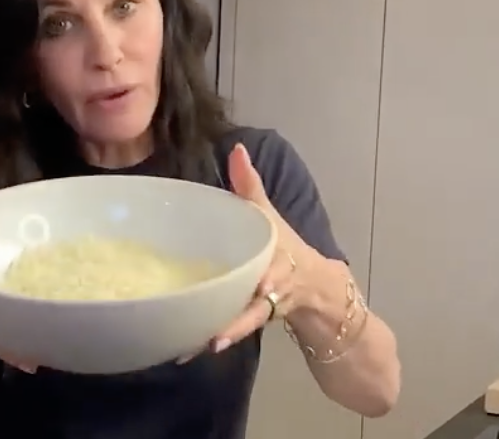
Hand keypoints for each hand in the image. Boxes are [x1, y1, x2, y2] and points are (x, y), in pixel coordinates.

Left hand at [211, 143, 324, 352]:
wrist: (316, 290)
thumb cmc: (284, 248)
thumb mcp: (269, 216)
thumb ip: (250, 185)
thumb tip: (236, 148)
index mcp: (275, 255)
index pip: (272, 264)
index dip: (270, 276)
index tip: (264, 283)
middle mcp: (272, 285)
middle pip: (258, 301)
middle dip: (240, 315)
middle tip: (218, 328)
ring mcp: (263, 307)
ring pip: (244, 322)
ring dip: (223, 332)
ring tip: (200, 344)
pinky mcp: (250, 321)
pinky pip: (229, 331)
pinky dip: (209, 339)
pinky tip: (182, 350)